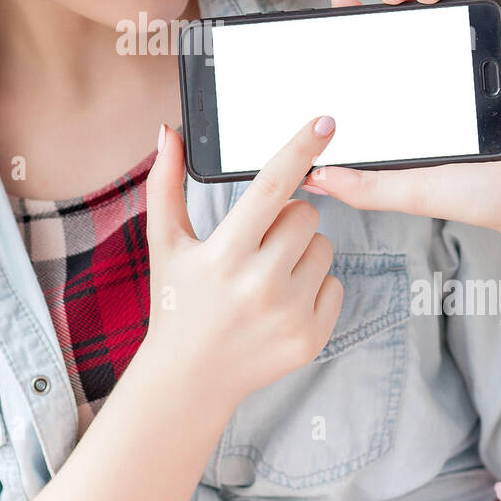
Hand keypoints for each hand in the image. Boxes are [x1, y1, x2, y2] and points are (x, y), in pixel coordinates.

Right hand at [140, 117, 342, 410]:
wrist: (189, 378)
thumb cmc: (176, 302)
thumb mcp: (164, 243)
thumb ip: (165, 183)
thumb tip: (170, 131)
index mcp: (224, 254)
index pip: (271, 186)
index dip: (299, 149)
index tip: (326, 122)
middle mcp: (259, 284)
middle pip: (305, 214)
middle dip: (286, 220)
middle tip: (257, 245)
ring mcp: (288, 314)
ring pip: (325, 247)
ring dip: (301, 253)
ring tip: (266, 277)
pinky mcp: (310, 338)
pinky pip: (335, 284)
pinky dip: (314, 287)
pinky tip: (280, 303)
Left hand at [303, 0, 500, 243]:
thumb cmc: (482, 200)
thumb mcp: (407, 190)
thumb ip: (361, 184)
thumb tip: (311, 177)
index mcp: (426, 100)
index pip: (386, 51)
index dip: (362, 24)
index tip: (338, 4)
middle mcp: (455, 77)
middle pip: (419, 23)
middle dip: (395, 0)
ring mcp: (489, 64)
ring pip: (457, 10)